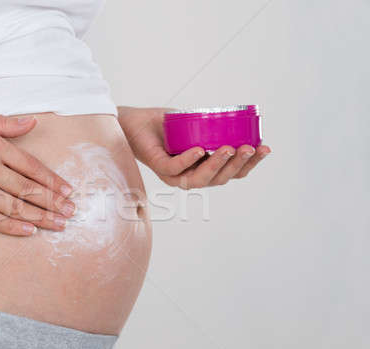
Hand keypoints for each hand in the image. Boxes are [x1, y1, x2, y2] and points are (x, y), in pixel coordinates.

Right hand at [0, 109, 74, 235]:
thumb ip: (4, 123)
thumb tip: (33, 123)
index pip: (33, 167)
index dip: (53, 181)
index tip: (68, 191)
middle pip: (29, 189)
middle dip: (54, 202)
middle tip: (72, 213)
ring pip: (15, 206)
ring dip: (40, 217)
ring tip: (59, 225)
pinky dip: (12, 226)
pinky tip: (29, 231)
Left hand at [118, 106, 270, 188]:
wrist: (133, 121)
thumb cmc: (164, 125)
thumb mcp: (195, 124)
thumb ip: (213, 127)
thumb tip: (239, 118)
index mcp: (202, 168)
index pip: (230, 173)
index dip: (249, 164)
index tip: (265, 148)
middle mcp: (188, 176)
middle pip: (218, 180)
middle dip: (238, 164)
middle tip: (249, 148)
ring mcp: (172, 174)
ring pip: (198, 180)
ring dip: (216, 165)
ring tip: (230, 148)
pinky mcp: (156, 166)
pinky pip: (173, 168)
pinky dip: (188, 160)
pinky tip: (200, 149)